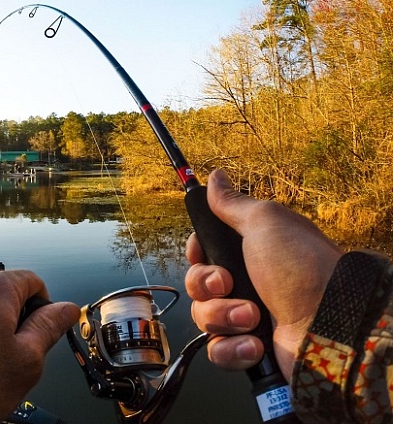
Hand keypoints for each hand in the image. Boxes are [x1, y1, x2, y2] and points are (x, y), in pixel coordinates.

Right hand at [185, 169, 342, 381]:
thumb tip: (215, 176)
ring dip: (223, 317)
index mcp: (248, 253)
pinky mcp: (248, 349)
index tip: (201, 253)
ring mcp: (246, 318)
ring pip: (203, 317)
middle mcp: (246, 283)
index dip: (196, 254)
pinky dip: (232, 348)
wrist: (331, 325)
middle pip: (197, 284)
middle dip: (207, 285)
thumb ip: (233, 203)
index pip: (202, 252)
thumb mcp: (266, 222)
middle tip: (228, 284)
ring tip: (253, 317)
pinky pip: (217, 350)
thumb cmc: (301, 267)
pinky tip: (254, 344)